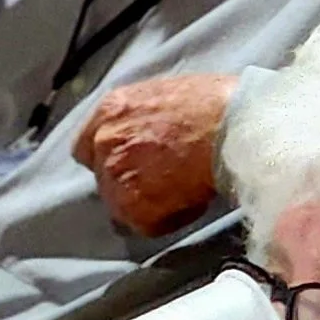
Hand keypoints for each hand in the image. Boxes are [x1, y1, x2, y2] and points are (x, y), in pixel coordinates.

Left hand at [79, 72, 235, 235]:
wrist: (234, 128)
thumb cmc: (216, 105)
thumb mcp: (165, 95)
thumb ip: (142, 120)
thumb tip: (147, 138)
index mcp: (111, 110)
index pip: (86, 145)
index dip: (107, 158)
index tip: (127, 164)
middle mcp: (104, 142)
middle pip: (103, 177)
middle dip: (129, 182)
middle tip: (162, 181)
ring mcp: (115, 176)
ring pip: (121, 205)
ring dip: (148, 203)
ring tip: (182, 191)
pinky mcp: (133, 207)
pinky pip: (146, 225)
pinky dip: (169, 220)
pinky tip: (192, 201)